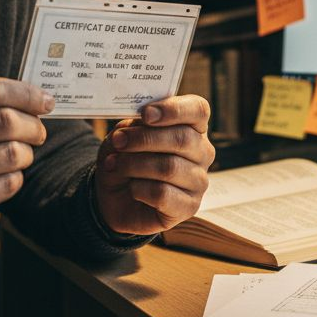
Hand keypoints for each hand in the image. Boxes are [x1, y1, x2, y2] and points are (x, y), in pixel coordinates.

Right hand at [0, 77, 51, 254]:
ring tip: (21, 155)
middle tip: (38, 132)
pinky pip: (7, 184)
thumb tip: (33, 97)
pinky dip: (16, 178)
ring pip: (11, 154)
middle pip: (5, 121)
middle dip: (33, 126)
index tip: (45, 101)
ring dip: (26, 154)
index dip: (25, 93)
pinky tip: (7, 176)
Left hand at [94, 95, 214, 235]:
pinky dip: (139, 189)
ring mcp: (199, 181)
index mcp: (192, 127)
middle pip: (182, 139)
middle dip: (143, 139)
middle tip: (118, 141)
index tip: (146, 114)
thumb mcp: (123, 135)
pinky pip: (163, 194)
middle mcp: (202, 152)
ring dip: (134, 165)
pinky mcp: (189, 207)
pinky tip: (131, 188)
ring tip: (114, 165)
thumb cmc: (126, 159)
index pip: (198, 110)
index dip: (174, 109)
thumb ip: (134, 126)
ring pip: (169, 167)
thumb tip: (140, 123)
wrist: (115, 197)